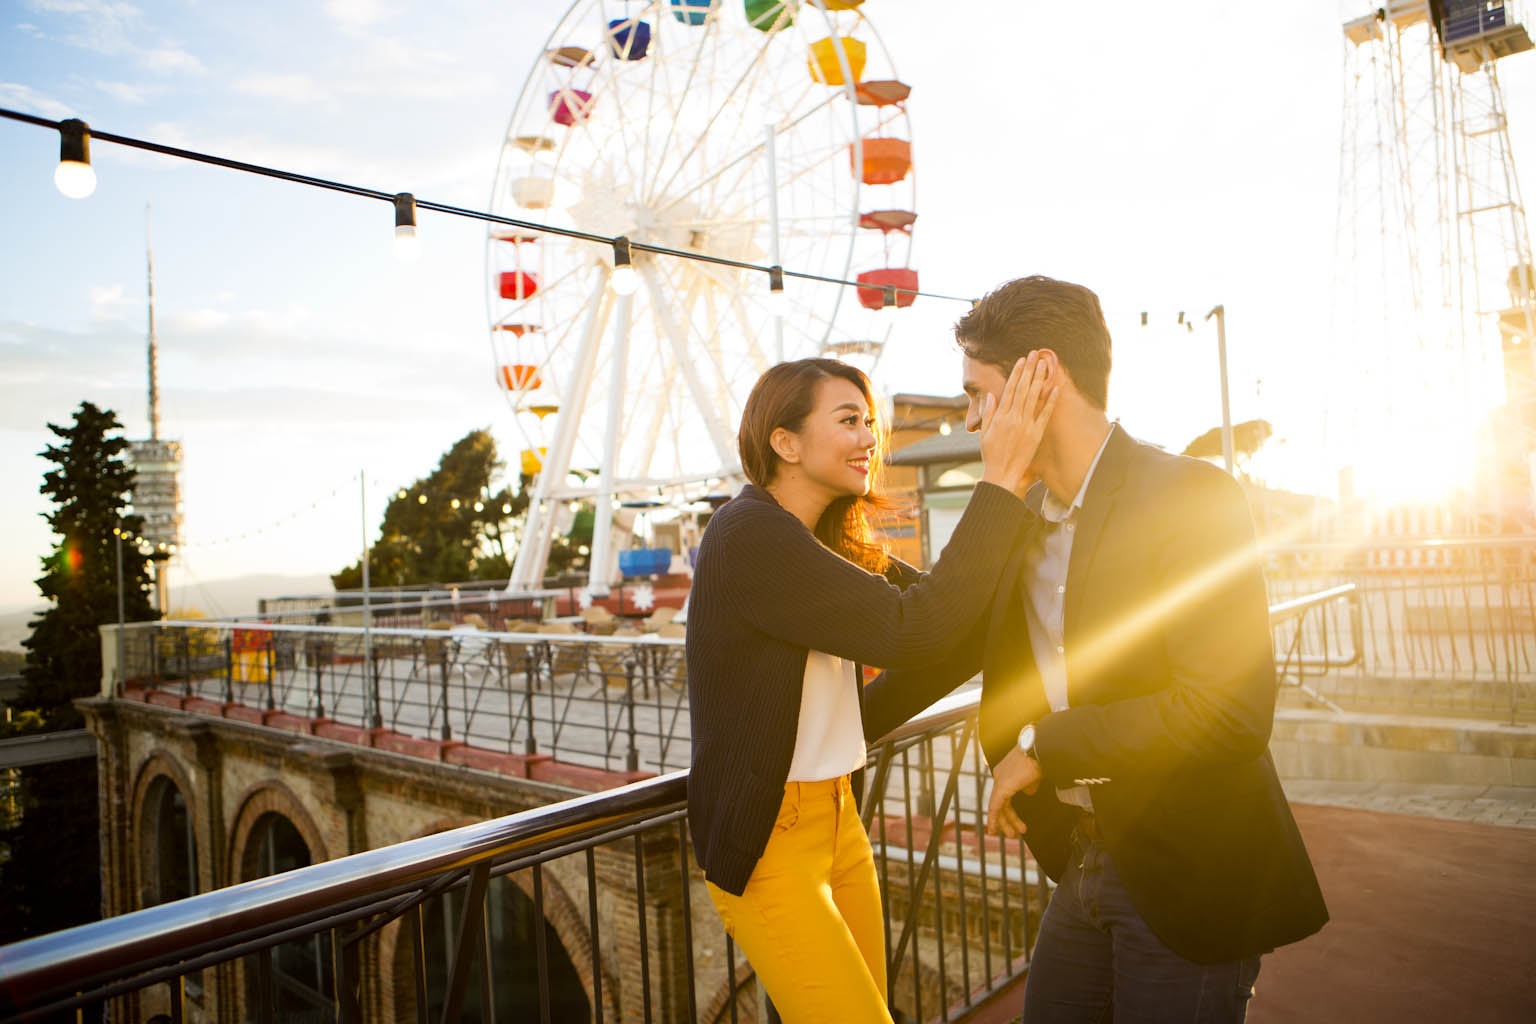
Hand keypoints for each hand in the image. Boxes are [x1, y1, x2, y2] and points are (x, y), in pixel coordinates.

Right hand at [978, 352, 1057, 497]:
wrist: (1002, 474)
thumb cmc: (991, 455)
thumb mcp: (985, 433)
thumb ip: (989, 413)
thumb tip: (991, 395)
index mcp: (1001, 416)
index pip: (1010, 389)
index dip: (1016, 373)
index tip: (1021, 361)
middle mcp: (1014, 418)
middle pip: (1023, 389)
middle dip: (1029, 370)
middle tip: (1035, 354)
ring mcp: (1026, 425)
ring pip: (1033, 397)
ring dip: (1039, 379)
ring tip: (1044, 364)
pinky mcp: (1036, 434)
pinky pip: (1044, 415)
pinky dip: (1050, 401)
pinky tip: (1055, 388)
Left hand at [985, 746, 1041, 838]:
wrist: (1039, 748)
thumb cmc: (1039, 758)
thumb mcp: (1033, 775)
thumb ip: (1029, 785)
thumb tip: (1028, 792)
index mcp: (1006, 773)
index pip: (1004, 795)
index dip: (1007, 810)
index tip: (1012, 822)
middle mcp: (1000, 776)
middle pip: (1000, 802)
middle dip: (1007, 820)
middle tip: (1012, 834)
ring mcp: (999, 780)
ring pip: (997, 806)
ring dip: (1005, 822)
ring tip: (1012, 835)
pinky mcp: (1002, 786)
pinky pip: (994, 806)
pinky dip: (994, 819)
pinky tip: (994, 829)